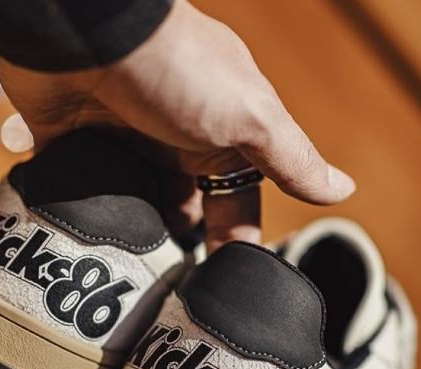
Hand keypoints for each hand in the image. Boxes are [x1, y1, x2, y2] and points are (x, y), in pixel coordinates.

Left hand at [0, 0, 354, 251]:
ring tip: (135, 273)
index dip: (234, 242)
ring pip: (139, 207)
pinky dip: (93, 216)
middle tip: (176, 288)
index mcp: (222, 136)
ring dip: (140, 237)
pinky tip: (95, 244)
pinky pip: (87, 192)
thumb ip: (291, 158)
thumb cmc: (177, 66)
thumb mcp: (250, 115)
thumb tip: (343, 190)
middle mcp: (176, 142)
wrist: (86, 29)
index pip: (237, 202)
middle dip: (184, 245)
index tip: (226, 285)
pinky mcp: (78, 146)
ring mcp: (126, 144)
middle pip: (187, 210)